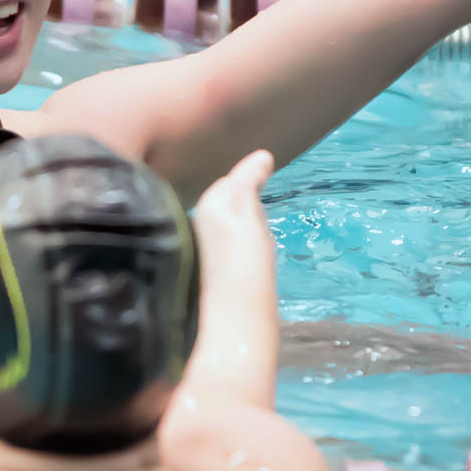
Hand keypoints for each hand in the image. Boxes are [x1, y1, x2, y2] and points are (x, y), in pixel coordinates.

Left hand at [191, 149, 276, 288]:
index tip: (267, 196)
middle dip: (252, 206)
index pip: (234, 179)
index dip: (253, 185)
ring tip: (258, 244)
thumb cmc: (244, 260)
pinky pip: (238, 241)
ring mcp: (209, 243)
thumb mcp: (249, 212)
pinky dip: (250, 245)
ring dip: (253, 226)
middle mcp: (202, 219)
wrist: (237, 314)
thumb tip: (262, 156)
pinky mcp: (219, 263)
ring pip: (239, 221)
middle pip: (236, 200)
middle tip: (261, 226)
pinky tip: (255, 259)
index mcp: (208, 203)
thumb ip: (250, 181)